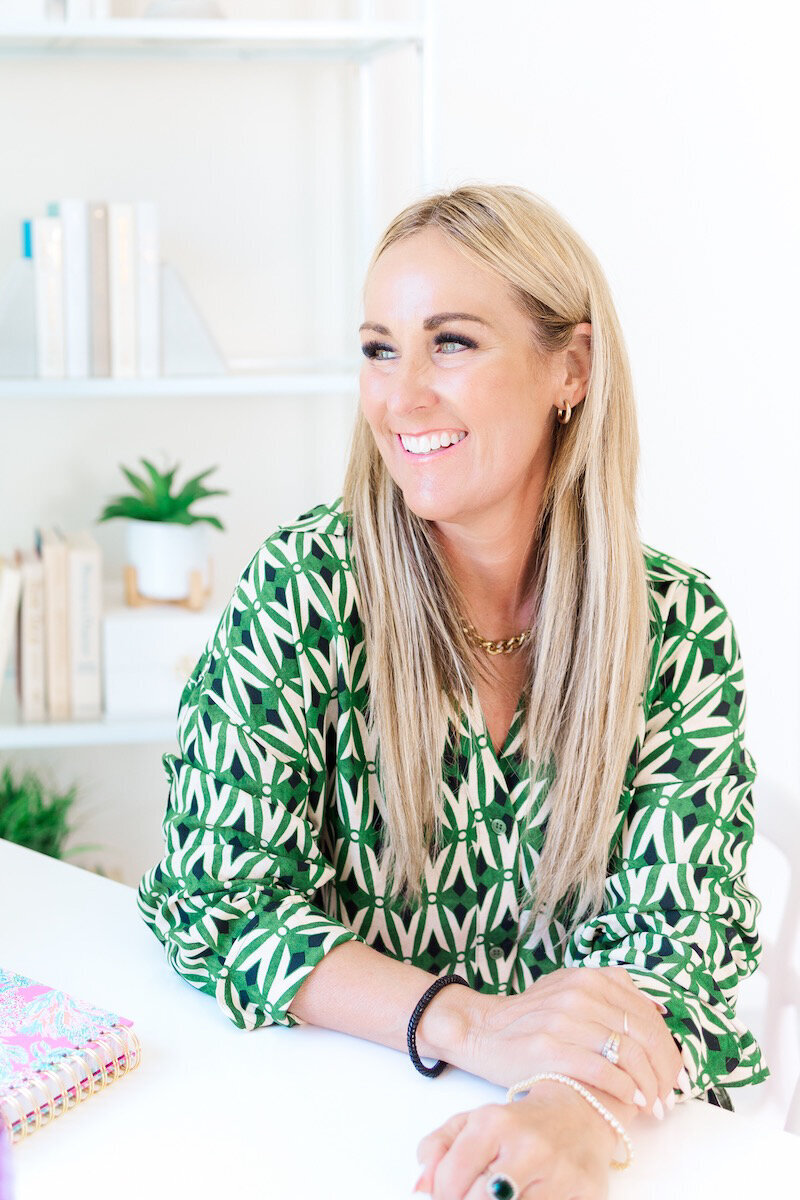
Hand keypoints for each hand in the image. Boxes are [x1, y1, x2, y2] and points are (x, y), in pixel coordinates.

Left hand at [414, 1079, 618, 1199]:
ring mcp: (558, 1173)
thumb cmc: (519, 1124)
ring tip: (497, 1196)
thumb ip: (438, 1149)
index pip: (451, 1179)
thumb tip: (420, 1186)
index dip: (441, 1195)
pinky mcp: (585, 1193)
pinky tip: (524, 1197)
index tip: (447, 1194)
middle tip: (471, 1197)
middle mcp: (528, 1146)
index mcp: (495, 1123)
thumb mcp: (473, 1122)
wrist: (581, 1113)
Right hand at [461, 965, 683, 1116]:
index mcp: (590, 977)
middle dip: (665, 1071)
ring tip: (653, 1106)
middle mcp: (580, 993)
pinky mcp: (549, 1048)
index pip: (647, 1015)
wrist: (482, 1029)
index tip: (676, 1074)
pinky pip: (602, 1070)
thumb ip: (611, 990)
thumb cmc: (530, 1017)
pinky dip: (624, 1089)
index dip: (669, 1048)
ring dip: (649, 1085)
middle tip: (669, 1097)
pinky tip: (632, 1101)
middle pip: (644, 1034)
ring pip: (628, 1054)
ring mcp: (564, 1020)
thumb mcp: (570, 987)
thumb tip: (657, 1008)